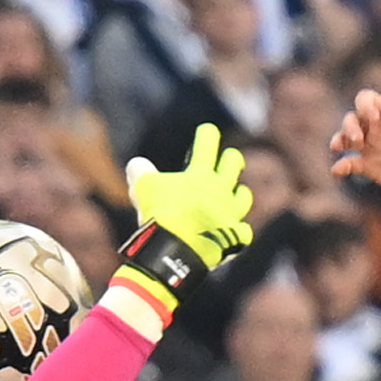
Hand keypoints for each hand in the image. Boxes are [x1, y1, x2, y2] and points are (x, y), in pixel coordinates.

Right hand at [121, 122, 254, 270]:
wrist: (177, 251)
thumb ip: (141, 172)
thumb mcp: (144, 188)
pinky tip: (235, 231)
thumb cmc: (161, 215)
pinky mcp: (234, 238)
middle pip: (234, 165)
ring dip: (240, 193)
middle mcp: (221, 190)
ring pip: (244, 197)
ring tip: (238, 192)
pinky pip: (243, 232)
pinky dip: (239, 231)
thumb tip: (137, 164)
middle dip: (232, 159)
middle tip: (231, 158)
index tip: (207, 130)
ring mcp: (230, 214)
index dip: (207, 135)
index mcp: (200, 174)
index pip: (206, 145)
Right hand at [330, 79, 380, 199]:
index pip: (367, 100)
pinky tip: (338, 171)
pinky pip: (350, 164)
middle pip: (351, 118)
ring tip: (339, 148)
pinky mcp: (371, 169)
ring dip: (339, 140)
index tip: (373, 118)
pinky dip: (340, 166)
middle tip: (358, 140)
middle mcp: (379, 129)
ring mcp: (373, 148)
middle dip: (348, 126)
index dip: (364, 105)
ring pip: (345, 139)